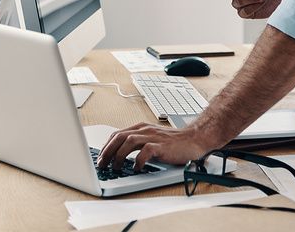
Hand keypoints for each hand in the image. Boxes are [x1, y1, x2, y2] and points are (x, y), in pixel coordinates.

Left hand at [96, 122, 217, 171]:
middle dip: (107, 151)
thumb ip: (138, 143)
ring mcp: (153, 137)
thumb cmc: (174, 142)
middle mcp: (145, 130)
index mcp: (141, 128)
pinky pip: (145, 151)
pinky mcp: (161, 146)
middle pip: (119, 137)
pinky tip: (136, 168)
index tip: (100, 158)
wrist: (194, 139)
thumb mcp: (152, 139)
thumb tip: (120, 155)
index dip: (106, 146)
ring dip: (118, 155)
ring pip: (129, 141)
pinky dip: (138, 160)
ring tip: (115, 167)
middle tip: (101, 164)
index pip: (117, 134)